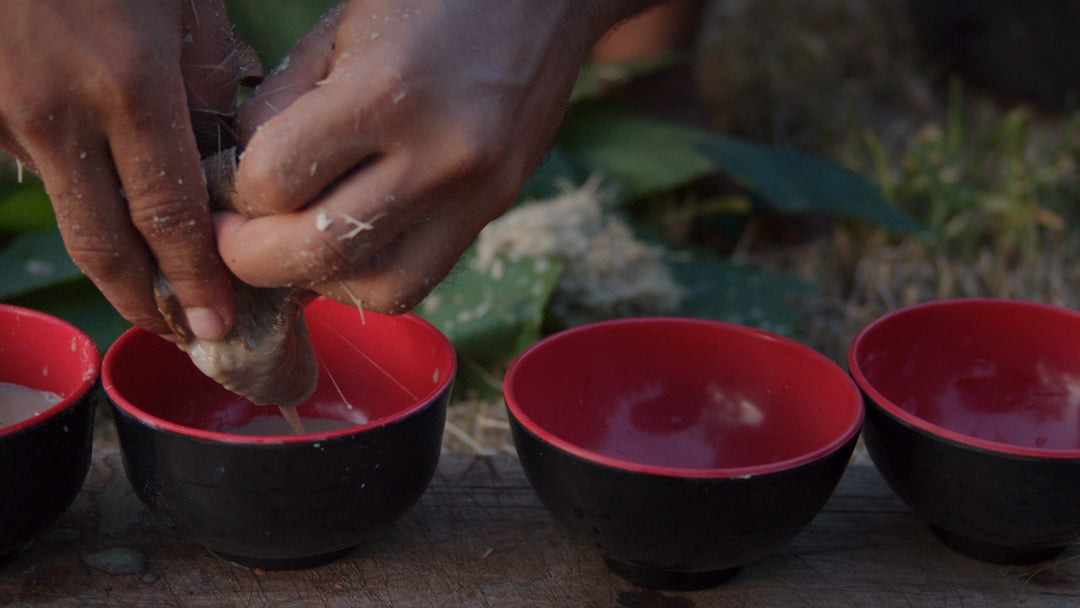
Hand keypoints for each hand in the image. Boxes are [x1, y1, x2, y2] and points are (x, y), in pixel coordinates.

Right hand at [0, 0, 252, 339]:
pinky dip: (69, 185)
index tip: (216, 323)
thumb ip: (200, 64)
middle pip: (104, 244)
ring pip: (64, 207)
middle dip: (145, 300)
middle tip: (179, 333)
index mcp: (127, 86)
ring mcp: (2, 112)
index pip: (169, 217)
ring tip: (148, 283)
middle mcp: (57, 114)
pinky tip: (98, 188)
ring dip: (109, 252)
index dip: (194, 281)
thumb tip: (217, 127)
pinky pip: (27, 161)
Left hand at [220, 0, 652, 312]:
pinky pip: (419, 281)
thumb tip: (237, 185)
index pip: (275, 181)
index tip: (229, 182)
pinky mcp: (494, 212)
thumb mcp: (338, 31)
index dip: (233, 191)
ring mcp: (477, 194)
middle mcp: (441, 155)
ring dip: (316, 280)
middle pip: (319, 252)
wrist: (544, 1)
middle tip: (235, 237)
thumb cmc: (429, 0)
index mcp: (390, 89)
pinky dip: (369, 278)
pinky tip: (350, 244)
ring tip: (296, 243)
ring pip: (375, 288)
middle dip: (253, 258)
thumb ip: (280, 107)